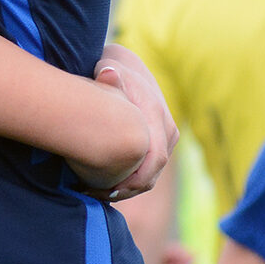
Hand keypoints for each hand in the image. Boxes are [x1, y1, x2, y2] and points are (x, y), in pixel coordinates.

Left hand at [94, 44, 176, 198]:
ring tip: (98, 194)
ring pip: (151, 174)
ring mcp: (167, 137)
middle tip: (96, 196)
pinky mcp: (162, 143)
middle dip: (127, 190)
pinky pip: (149, 170)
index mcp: (156, 115)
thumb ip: (108, 74)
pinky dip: (131, 181)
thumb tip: (109, 73)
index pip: (154, 159)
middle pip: (153, 172)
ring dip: (128, 188)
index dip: (133, 181)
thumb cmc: (112, 70)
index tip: (107, 190)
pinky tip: (107, 187)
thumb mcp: (108, 68)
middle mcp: (167, 128)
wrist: (127, 67)